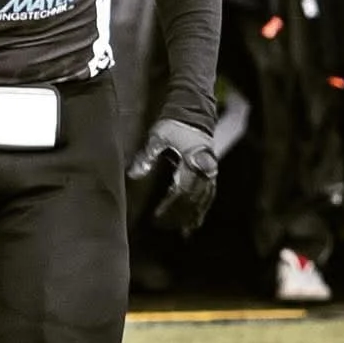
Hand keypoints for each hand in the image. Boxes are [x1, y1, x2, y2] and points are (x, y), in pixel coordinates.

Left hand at [127, 118, 217, 234]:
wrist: (194, 110)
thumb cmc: (174, 122)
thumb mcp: (158, 136)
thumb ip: (147, 156)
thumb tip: (133, 175)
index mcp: (192, 161)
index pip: (182, 190)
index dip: (170, 206)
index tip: (157, 217)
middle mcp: (205, 168)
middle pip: (194, 198)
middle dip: (180, 214)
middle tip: (164, 227)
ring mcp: (210, 170)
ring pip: (204, 198)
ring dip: (194, 215)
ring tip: (185, 232)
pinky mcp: (210, 170)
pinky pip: (208, 194)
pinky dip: (202, 208)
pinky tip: (196, 220)